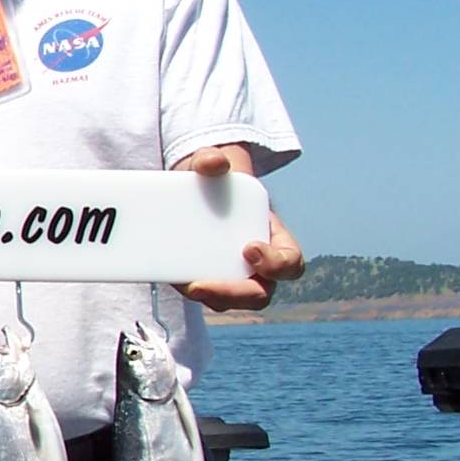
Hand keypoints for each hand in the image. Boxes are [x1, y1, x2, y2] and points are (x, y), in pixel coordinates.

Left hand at [175, 146, 305, 311]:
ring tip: (185, 285)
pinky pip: (202, 294)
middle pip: (259, 294)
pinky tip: (168, 277)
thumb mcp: (213, 164)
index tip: (249, 248)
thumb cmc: (214, 180)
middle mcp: (257, 265)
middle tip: (202, 285)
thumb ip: (213, 159)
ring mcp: (230, 276)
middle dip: (235, 294)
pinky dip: (187, 289)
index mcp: (274, 239)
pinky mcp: (203, 279)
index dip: (277, 263)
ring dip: (209, 298)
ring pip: (228, 302)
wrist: (192, 190)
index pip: (291, 262)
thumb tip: (211, 163)